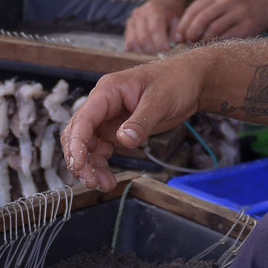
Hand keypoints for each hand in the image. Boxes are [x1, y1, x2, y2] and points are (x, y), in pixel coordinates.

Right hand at [60, 56, 208, 190]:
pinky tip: (108, 176)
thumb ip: (141, 121)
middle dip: (80, 159)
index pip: (83, 120)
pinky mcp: (115, 129)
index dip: (77, 145)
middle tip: (92, 181)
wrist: (190, 82)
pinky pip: (99, 149)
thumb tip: (124, 140)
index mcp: (108, 91)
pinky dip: (100, 164)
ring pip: (87, 145)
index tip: (79, 166)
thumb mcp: (160, 101)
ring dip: (90, 166)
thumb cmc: (175, 82)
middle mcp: (102, 105)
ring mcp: (107, 118)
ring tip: (105, 185)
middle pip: (78, 134)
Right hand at [122, 0, 181, 53]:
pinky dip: (136, 52)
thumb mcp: (177, 21)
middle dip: (153, 51)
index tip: (167, 51)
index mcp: (153, 9)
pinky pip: (128, 45)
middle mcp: (139, 14)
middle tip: (161, 55)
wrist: (161, 6)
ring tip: (154, 54)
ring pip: (133, 43)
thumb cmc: (170, 16)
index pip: (154, 30)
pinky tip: (146, 52)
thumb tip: (174, 44)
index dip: (160, 43)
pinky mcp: (127, 29)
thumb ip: (176, 33)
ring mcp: (131, 21)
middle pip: (143, 38)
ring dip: (144, 53)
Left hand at [176, 0, 267, 44]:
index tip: (178, 36)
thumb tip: (183, 31)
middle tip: (188, 42)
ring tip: (200, 45)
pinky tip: (213, 46)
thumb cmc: (239, 6)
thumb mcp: (222, 0)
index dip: (184, 24)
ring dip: (203, 40)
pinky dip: (217, 43)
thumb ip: (206, 9)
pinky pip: (227, 36)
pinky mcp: (249, 24)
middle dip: (192, 32)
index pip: (195, 8)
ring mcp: (240, 11)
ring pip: (214, 28)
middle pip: (202, 18)